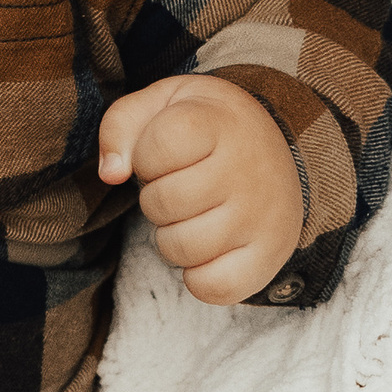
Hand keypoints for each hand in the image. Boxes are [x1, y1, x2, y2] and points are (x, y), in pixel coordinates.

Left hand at [97, 73, 302, 304]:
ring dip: (172, 236)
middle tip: (181, 185)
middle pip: (162, 203)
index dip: (145, 155)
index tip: (167, 150)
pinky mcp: (268, 256)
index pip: (154, 149)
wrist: (280, 149)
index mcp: (218, 124)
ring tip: (194, 215)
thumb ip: (122, 125)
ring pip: (179, 248)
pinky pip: (213, 287)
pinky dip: (198, 277)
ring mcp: (260, 217)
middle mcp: (246, 172)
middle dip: (156, 197)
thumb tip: (111, 174)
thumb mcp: (165, 103)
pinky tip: (207, 249)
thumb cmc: (210, 128)